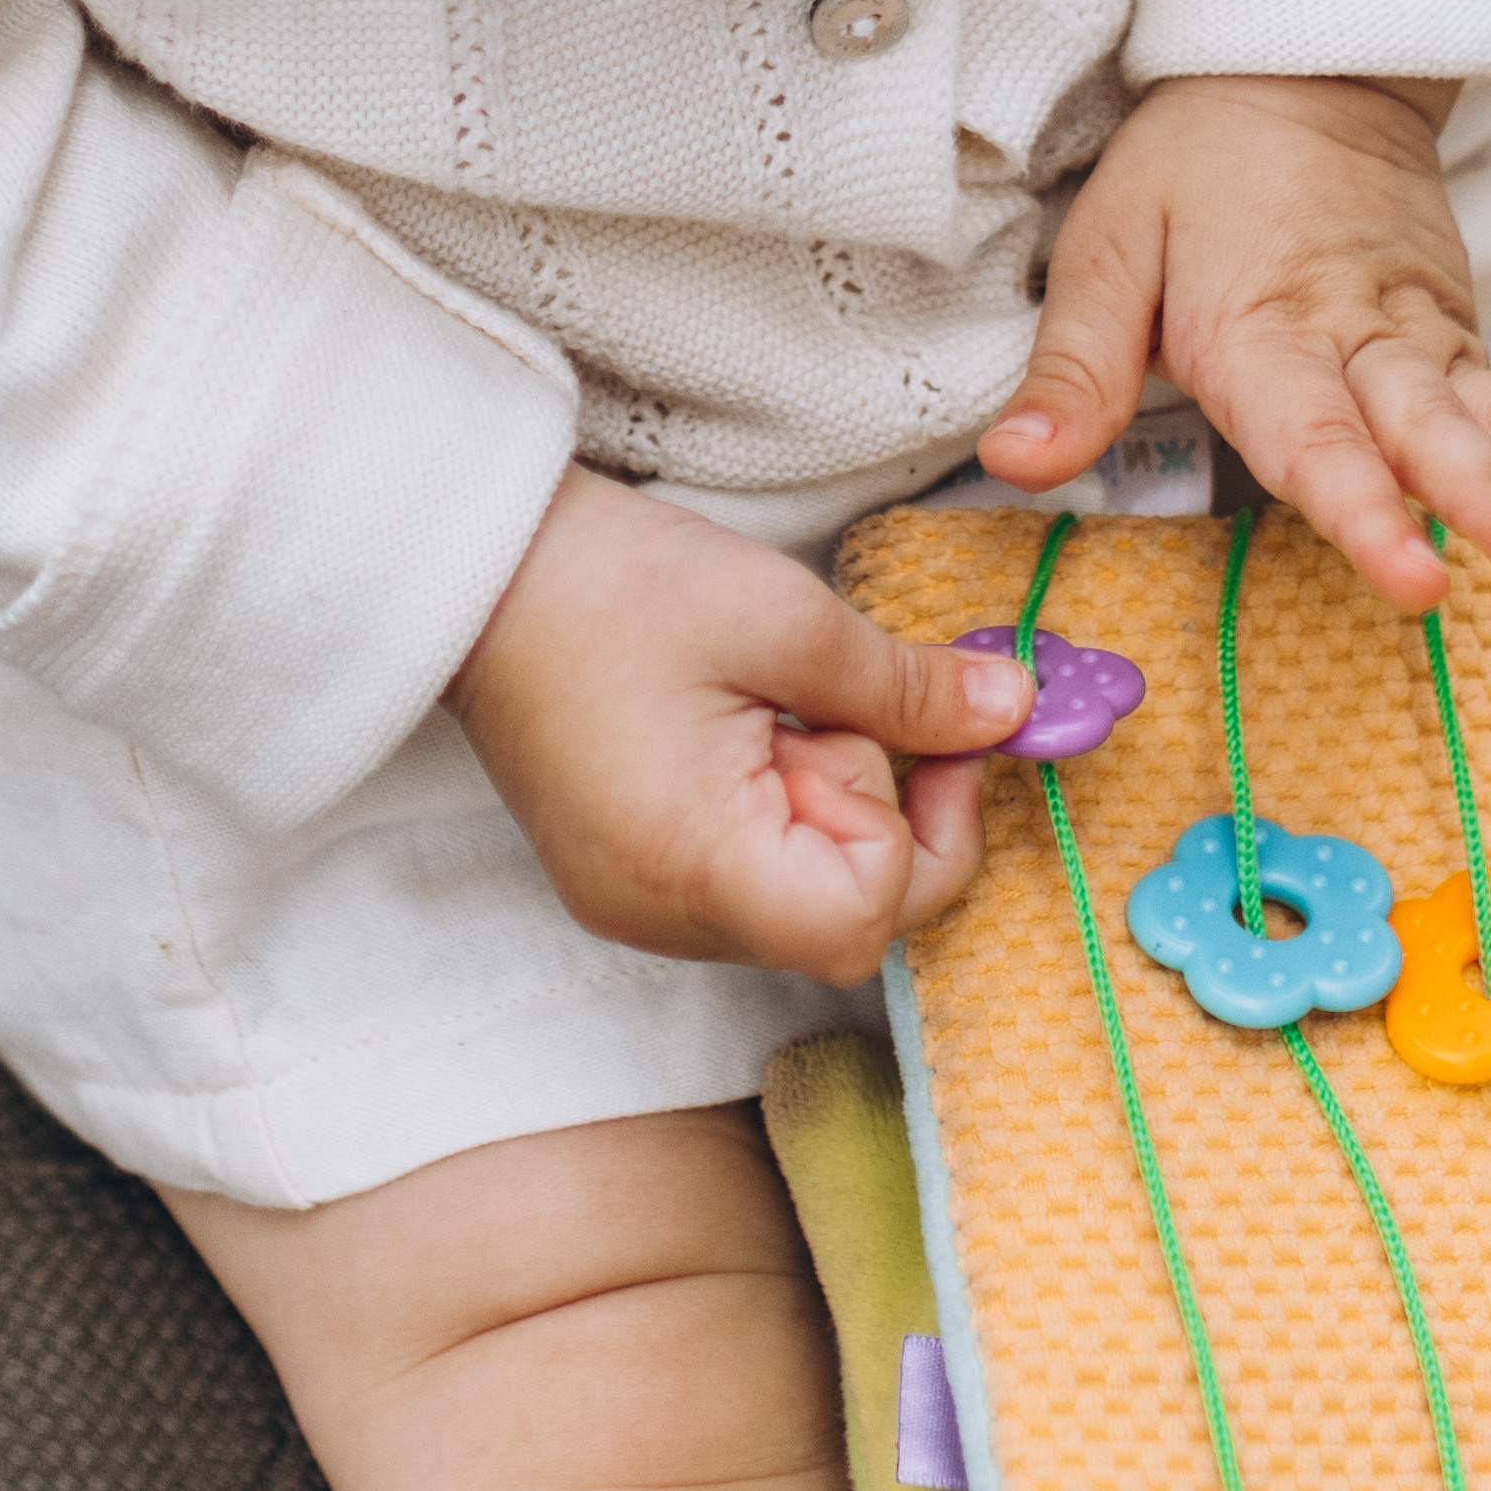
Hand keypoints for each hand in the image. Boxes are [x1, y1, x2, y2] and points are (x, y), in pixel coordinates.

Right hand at [446, 471, 1029, 982]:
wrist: (476, 568)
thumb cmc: (616, 587)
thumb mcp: (787, 618)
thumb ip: (909, 687)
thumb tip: (1014, 712)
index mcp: (695, 867)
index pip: (864, 921)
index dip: (923, 834)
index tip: (930, 739)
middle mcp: (660, 916)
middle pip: (840, 922)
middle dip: (881, 814)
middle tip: (854, 706)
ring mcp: (636, 904)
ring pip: (798, 897)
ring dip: (829, 804)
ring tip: (778, 707)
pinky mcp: (626, 873)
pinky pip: (747, 873)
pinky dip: (779, 808)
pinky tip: (748, 728)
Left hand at [977, 74, 1490, 612]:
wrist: (1299, 63)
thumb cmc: (1192, 167)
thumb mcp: (1105, 245)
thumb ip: (1072, 366)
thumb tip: (1019, 466)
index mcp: (1265, 323)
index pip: (1314, 432)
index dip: (1362, 507)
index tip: (1412, 576)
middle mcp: (1363, 334)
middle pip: (1435, 426)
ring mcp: (1429, 334)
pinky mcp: (1466, 335)